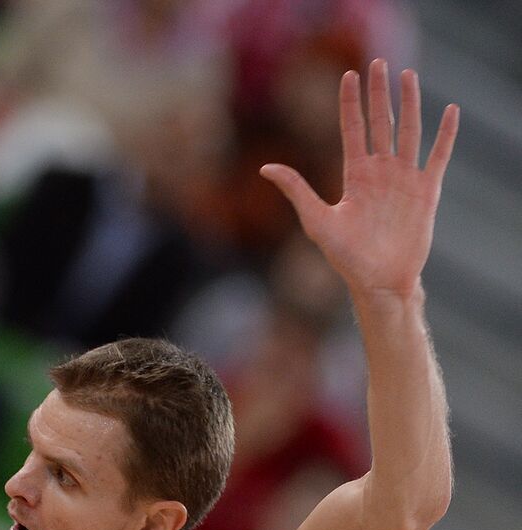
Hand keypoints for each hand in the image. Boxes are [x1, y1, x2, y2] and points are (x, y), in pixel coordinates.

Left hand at [261, 60, 458, 299]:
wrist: (378, 281)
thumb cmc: (346, 256)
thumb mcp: (317, 220)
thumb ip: (296, 190)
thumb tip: (266, 168)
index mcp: (354, 175)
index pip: (352, 129)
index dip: (350, 102)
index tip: (349, 74)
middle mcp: (380, 171)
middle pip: (381, 122)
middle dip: (379, 93)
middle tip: (378, 62)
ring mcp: (404, 179)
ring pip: (409, 131)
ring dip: (409, 103)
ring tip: (408, 75)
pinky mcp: (426, 191)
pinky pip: (437, 156)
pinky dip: (445, 135)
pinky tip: (449, 111)